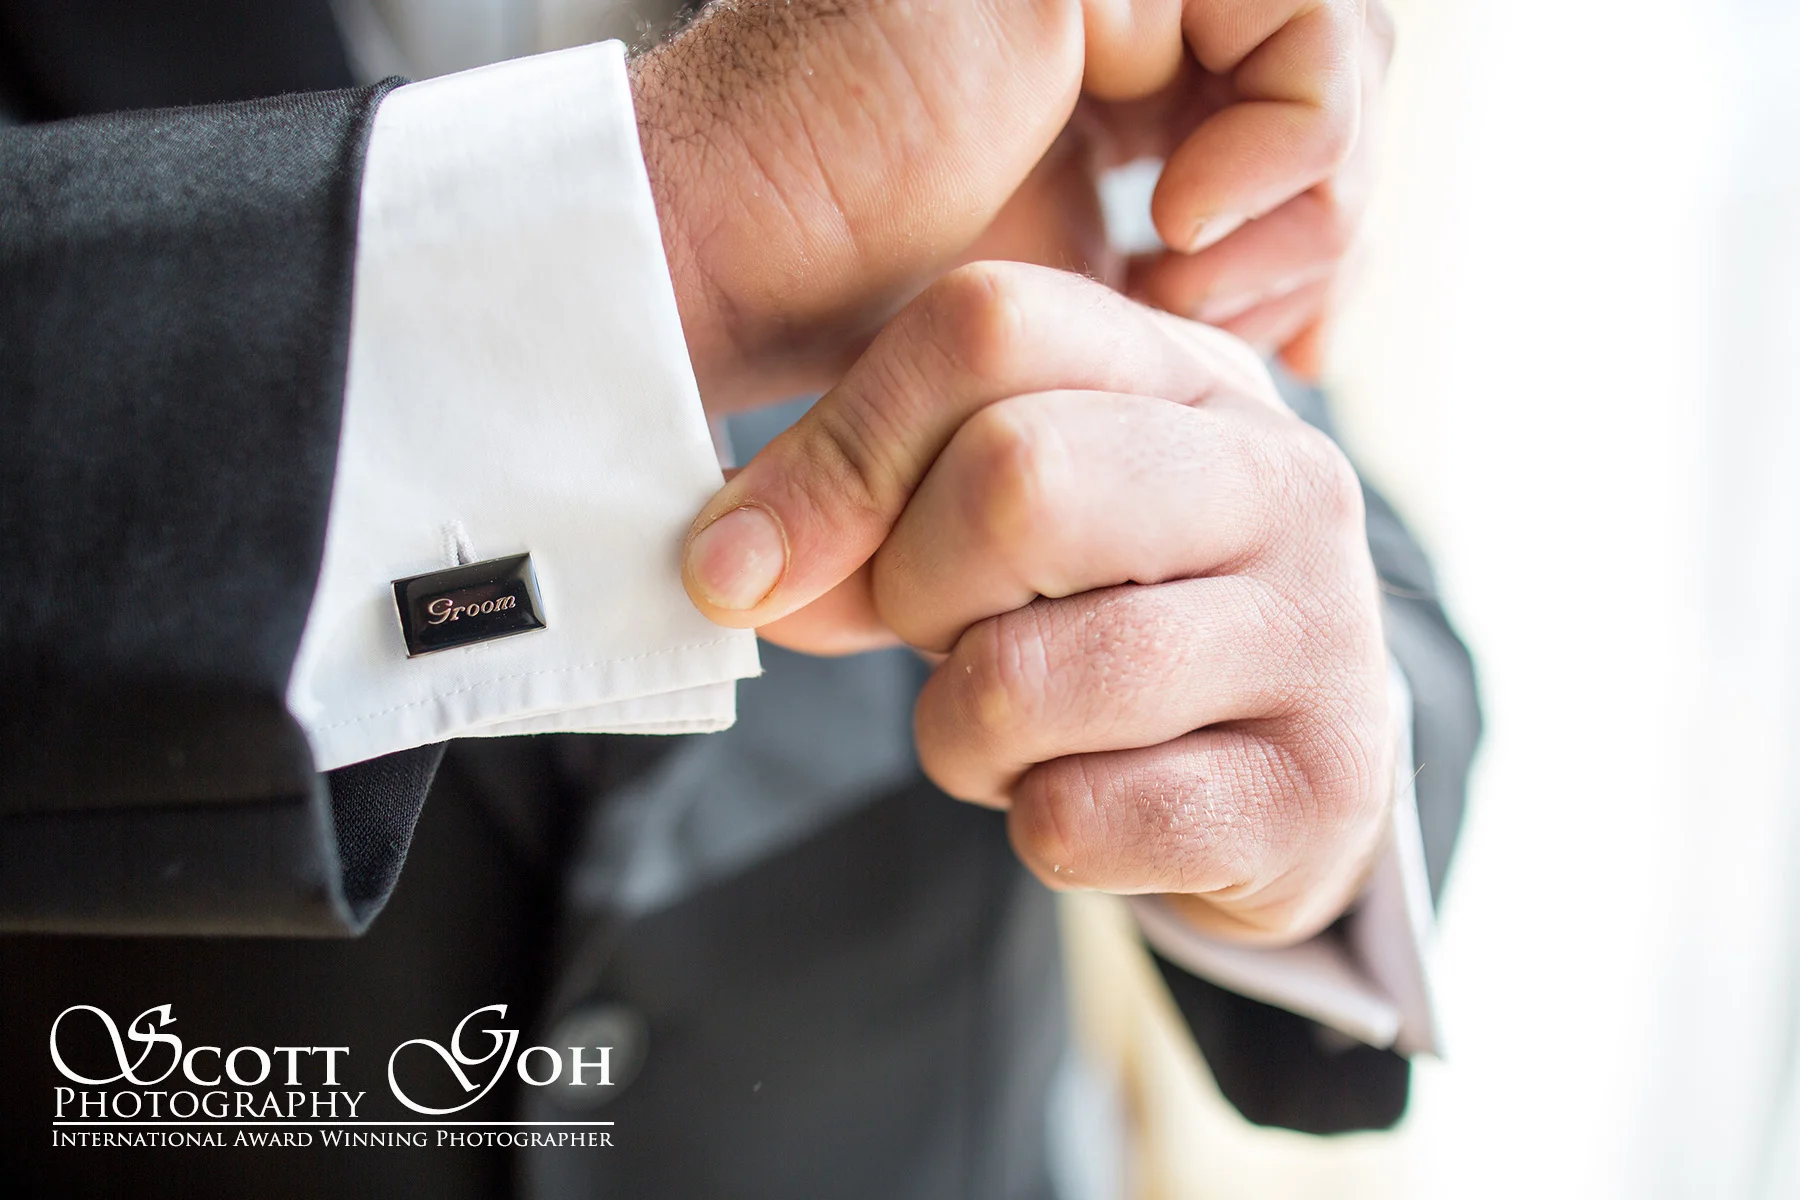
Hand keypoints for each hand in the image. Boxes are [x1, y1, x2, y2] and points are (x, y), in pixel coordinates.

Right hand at [631, 0, 1375, 411]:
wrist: (729, 263)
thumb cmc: (862, 307)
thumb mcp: (1078, 303)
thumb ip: (1193, 277)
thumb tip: (1325, 316)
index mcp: (1112, 59)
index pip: (1291, 102)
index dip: (1319, 221)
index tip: (1292, 343)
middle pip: (1328, 65)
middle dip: (1321, 219)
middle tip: (1231, 328)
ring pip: (1333, 34)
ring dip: (1305, 195)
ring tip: (1193, 293)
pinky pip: (1299, 19)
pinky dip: (1285, 144)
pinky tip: (1179, 231)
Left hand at [681, 262, 1392, 942]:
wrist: (1282, 782)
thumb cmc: (1107, 620)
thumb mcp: (992, 528)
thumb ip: (865, 512)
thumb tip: (732, 565)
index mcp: (1190, 372)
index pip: (986, 326)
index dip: (841, 450)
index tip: (751, 560)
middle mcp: (1285, 477)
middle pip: (1013, 478)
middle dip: (915, 593)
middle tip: (943, 638)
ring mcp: (1322, 634)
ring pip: (1024, 676)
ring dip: (958, 732)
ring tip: (1013, 729)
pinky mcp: (1318, 791)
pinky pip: (1075, 820)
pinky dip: (1031, 824)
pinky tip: (1088, 797)